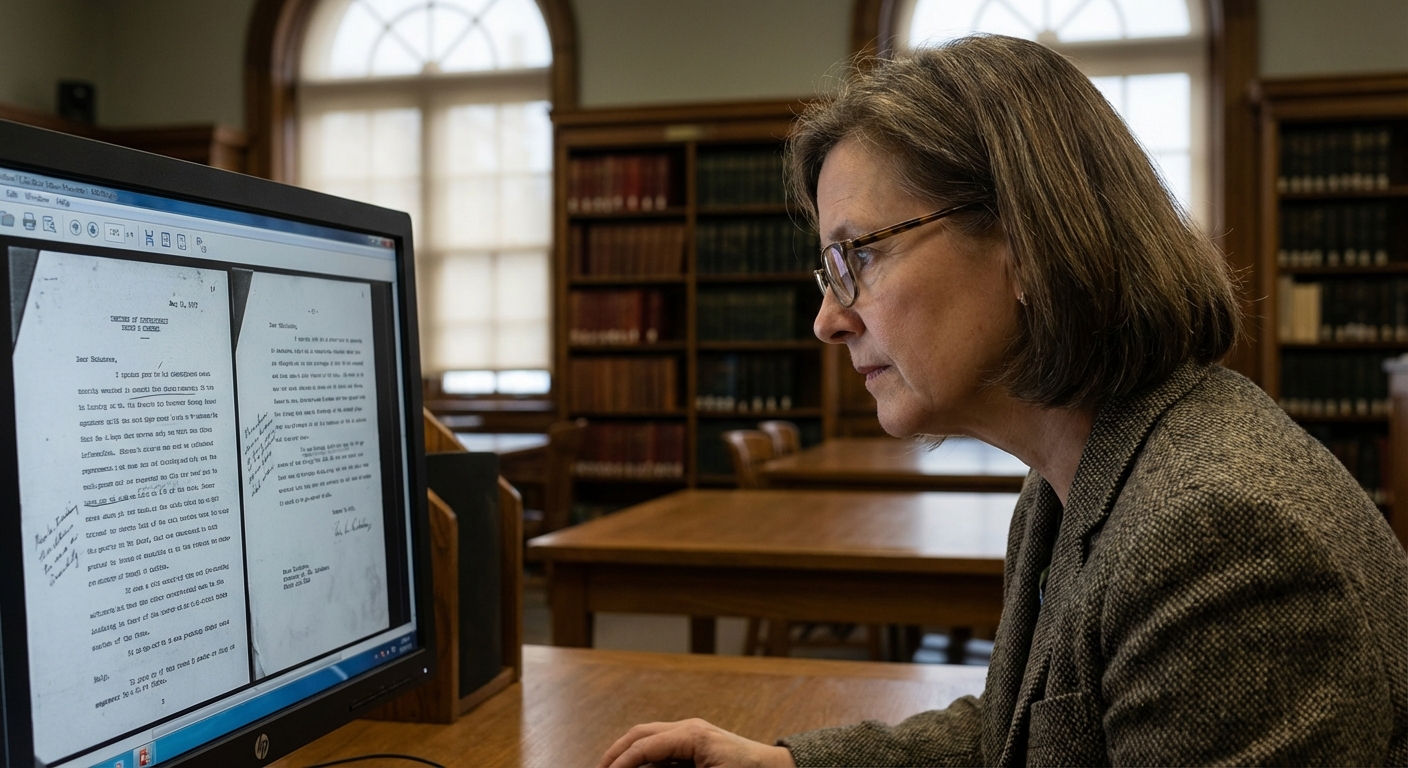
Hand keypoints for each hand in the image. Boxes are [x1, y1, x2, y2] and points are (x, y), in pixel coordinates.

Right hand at [598, 718, 796, 767]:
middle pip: (641, 733)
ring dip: (629, 751)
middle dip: (617, 752)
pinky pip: (662, 745)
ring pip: (649, 736)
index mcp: (693, 735)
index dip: (621, 762)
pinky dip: (644, 754)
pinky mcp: (697, 743)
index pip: (645, 745)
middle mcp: (690, 728)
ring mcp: (694, 733)